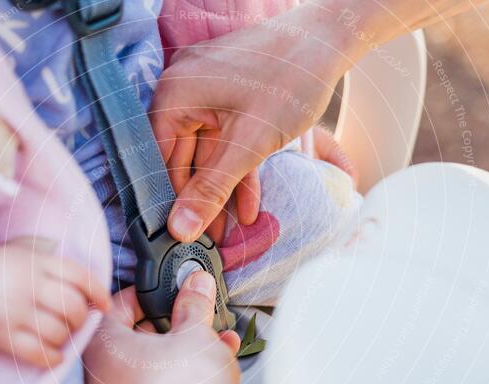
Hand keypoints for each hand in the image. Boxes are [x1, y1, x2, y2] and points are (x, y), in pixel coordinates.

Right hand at [0, 236, 110, 367]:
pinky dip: (53, 357)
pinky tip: (53, 355)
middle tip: (73, 321)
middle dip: (81, 318)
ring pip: (60, 332)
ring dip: (66, 338)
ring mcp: (14, 312)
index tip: (105, 305)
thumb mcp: (19, 253)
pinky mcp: (0, 336)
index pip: (81, 276)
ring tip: (58, 335)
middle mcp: (27, 286)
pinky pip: (39, 354)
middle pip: (75, 307)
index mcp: (35, 262)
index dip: (99, 293)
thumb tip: (87, 286)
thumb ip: (49, 263)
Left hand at [84, 271, 240, 383]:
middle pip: (125, 350)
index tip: (156, 298)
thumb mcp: (196, 333)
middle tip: (184, 331)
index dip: (139, 299)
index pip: (112, 311)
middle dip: (161, 338)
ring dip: (169, 370)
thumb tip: (196, 286)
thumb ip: (193, 305)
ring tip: (205, 361)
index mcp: (102, 351)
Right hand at [150, 4, 356, 242]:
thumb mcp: (249, 143)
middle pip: (181, 158)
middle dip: (200, 201)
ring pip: (207, 154)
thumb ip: (212, 188)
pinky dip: (237, 170)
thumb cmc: (290, 77)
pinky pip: (224, 141)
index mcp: (175, 95)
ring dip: (222, 191)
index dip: (170, 200)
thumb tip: (182, 227)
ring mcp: (207, 93)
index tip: (182, 234)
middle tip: (210, 240)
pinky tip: (248, 204)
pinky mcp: (228, 98)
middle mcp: (184, 91)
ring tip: (231, 231)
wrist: (330, 38)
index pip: (158, 159)